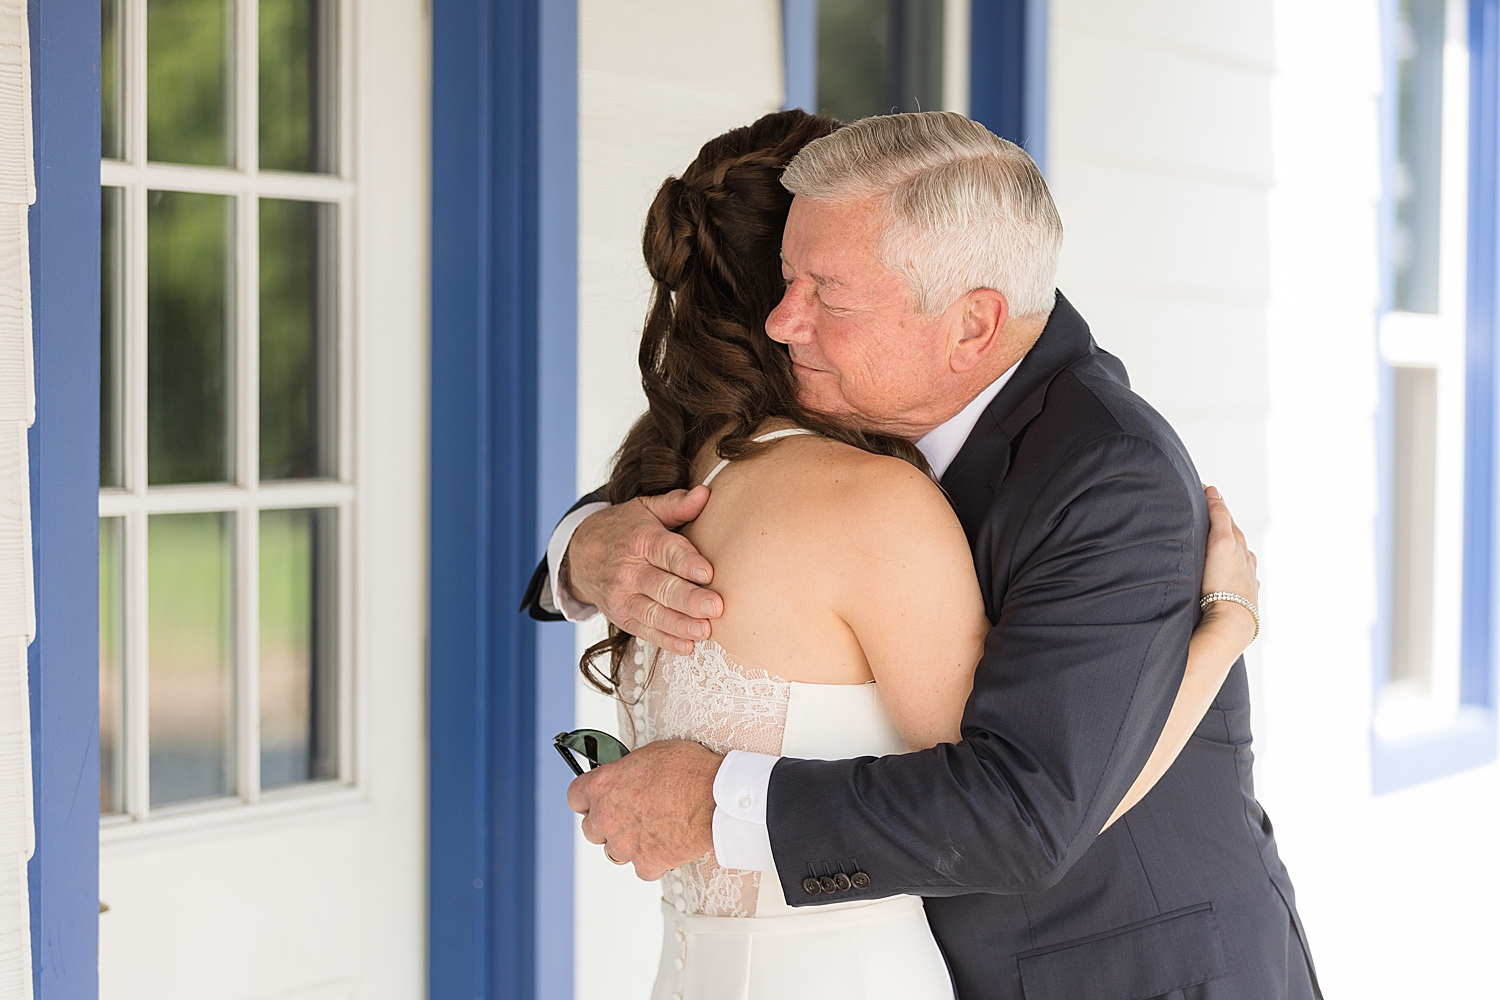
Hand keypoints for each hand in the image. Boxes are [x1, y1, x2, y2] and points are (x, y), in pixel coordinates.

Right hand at [564, 487, 723, 652]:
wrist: (580, 554)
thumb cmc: (623, 529)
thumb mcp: (645, 509)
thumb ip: (676, 504)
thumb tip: (705, 494)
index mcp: (640, 540)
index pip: (666, 551)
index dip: (686, 563)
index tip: (708, 573)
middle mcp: (629, 570)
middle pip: (662, 586)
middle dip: (689, 598)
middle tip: (715, 607)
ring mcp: (623, 597)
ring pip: (653, 613)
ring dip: (680, 624)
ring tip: (705, 631)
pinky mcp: (621, 617)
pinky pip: (645, 631)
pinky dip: (665, 641)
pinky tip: (687, 646)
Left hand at [567, 739, 720, 880]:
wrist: (717, 797)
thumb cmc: (689, 770)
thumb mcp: (649, 754)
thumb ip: (626, 771)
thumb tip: (625, 776)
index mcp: (603, 785)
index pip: (574, 797)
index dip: (587, 798)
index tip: (596, 800)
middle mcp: (607, 816)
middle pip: (591, 829)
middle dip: (608, 823)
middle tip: (631, 815)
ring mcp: (624, 844)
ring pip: (614, 851)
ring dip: (628, 843)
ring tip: (652, 830)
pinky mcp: (646, 864)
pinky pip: (642, 867)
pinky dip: (653, 860)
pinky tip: (667, 844)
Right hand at [1201, 485, 1258, 647]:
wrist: (1232, 621)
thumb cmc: (1223, 582)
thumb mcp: (1220, 542)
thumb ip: (1218, 516)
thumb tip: (1214, 490)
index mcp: (1239, 544)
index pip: (1225, 517)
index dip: (1213, 503)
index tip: (1201, 490)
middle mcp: (1246, 559)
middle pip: (1232, 535)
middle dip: (1219, 523)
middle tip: (1202, 511)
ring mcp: (1245, 578)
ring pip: (1236, 556)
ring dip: (1224, 547)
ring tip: (1212, 542)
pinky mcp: (1241, 595)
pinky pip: (1236, 576)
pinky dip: (1229, 568)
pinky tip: (1224, 572)